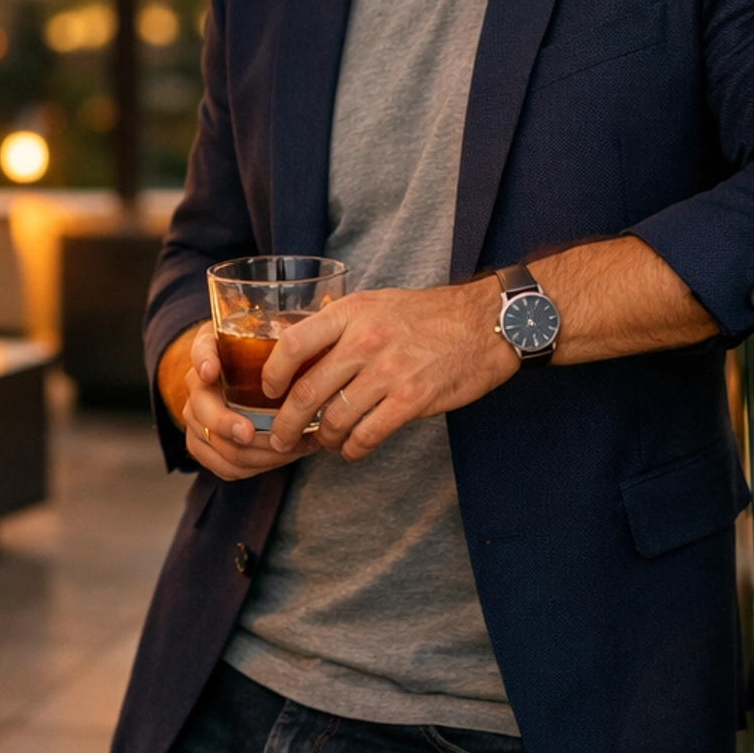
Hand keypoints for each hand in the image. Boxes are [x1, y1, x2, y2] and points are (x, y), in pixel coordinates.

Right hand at [177, 323, 331, 482]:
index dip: (203, 360)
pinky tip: (281, 458)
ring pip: (215, 442)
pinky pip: (224, 465)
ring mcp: (196, 417)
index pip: (201, 349)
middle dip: (225, 422)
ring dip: (253, 450)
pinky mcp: (203, 446)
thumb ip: (288, 341)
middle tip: (249, 432)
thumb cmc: (267, 361)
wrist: (246, 385)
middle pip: (201, 406)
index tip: (211, 371)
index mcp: (214, 350)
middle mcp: (198, 384)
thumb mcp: (275, 342)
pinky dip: (254, 467)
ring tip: (290, 446)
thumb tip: (323, 350)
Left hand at [261, 281, 515, 460]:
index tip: (268, 392)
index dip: (273, 374)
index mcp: (351, 313)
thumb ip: (341, 326)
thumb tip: (300, 353)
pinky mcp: (412, 399)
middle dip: (287, 423)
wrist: (485, 323)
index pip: (293, 344)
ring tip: (324, 442)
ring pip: (336, 419)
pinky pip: (368, 435)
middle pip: (308, 391)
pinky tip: (352, 448)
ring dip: (323, 439)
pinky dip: (353, 449)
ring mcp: (389, 371)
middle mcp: (365, 341)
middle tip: (280, 438)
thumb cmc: (429, 314)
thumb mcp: (377, 303)